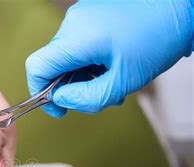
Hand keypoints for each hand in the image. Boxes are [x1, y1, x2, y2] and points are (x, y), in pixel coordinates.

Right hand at [26, 0, 192, 117]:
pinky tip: (110, 66)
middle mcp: (73, 23)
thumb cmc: (158, 39)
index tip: (57, 105)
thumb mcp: (123, 81)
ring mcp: (81, 16)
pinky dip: (88, 60)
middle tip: (93, 97)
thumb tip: (61, 100)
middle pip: (53, 63)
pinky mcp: (90, 14)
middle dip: (69, 86)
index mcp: (77, 38)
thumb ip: (87, 98)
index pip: (37, 67)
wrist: (181, 6)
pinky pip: (78, 43)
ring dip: (81, 75)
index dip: (40, 91)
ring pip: (67, 55)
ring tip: (109, 82)